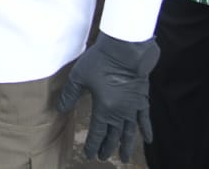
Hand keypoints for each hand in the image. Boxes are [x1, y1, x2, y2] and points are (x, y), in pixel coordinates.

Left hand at [56, 33, 159, 161]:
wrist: (125, 50)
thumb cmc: (100, 62)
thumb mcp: (79, 77)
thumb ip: (70, 95)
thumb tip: (60, 109)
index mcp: (104, 110)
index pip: (98, 133)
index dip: (93, 145)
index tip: (90, 155)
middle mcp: (120, 113)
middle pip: (113, 135)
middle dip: (108, 147)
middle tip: (104, 157)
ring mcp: (133, 107)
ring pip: (130, 132)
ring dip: (127, 145)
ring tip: (125, 158)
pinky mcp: (142, 99)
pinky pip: (145, 118)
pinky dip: (146, 130)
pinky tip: (148, 140)